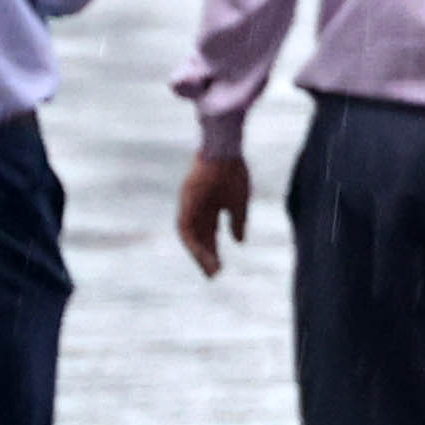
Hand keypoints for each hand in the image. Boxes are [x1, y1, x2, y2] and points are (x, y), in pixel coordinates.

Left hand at [176, 155, 249, 277]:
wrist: (224, 149)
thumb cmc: (233, 170)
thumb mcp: (239, 202)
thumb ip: (238, 222)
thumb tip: (239, 242)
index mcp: (211, 205)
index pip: (209, 232)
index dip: (213, 249)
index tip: (220, 266)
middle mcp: (197, 206)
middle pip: (199, 236)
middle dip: (206, 256)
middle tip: (214, 275)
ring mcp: (189, 204)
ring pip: (191, 236)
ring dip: (199, 254)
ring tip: (211, 270)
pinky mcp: (185, 202)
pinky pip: (185, 228)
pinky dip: (193, 243)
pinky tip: (202, 255)